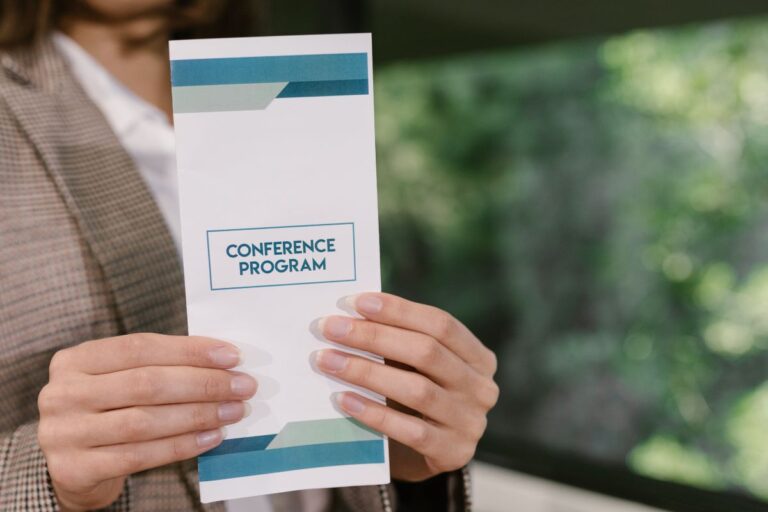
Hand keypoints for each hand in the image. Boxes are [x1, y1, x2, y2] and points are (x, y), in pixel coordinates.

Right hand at [37, 334, 256, 510]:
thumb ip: (159, 367)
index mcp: (76, 359)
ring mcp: (66, 432)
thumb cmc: (108, 411)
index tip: (232, 356)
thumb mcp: (118, 380)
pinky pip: (140, 456)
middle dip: (203, 384)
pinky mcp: (75, 469)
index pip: (141, 347)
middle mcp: (63, 393)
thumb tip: (223, 362)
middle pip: (146, 384)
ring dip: (198, 415)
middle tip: (243, 386)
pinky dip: (181, 445)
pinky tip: (211, 436)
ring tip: (234, 411)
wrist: (69, 464)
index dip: (189, 351)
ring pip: (145, 421)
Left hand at [314, 293, 498, 480]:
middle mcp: (481, 388)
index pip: (440, 324)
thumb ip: (397, 341)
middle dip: (373, 336)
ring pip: (417, 389)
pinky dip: (373, 413)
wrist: (422, 458)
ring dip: (366, 371)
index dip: (398, 310)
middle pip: (426, 352)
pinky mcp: (452, 453)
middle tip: (329, 328)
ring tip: (327, 360)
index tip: (355, 302)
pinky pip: (409, 430)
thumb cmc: (413, 399)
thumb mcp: (417, 368)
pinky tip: (343, 399)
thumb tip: (349, 312)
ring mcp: (470, 423)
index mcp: (478, 358)